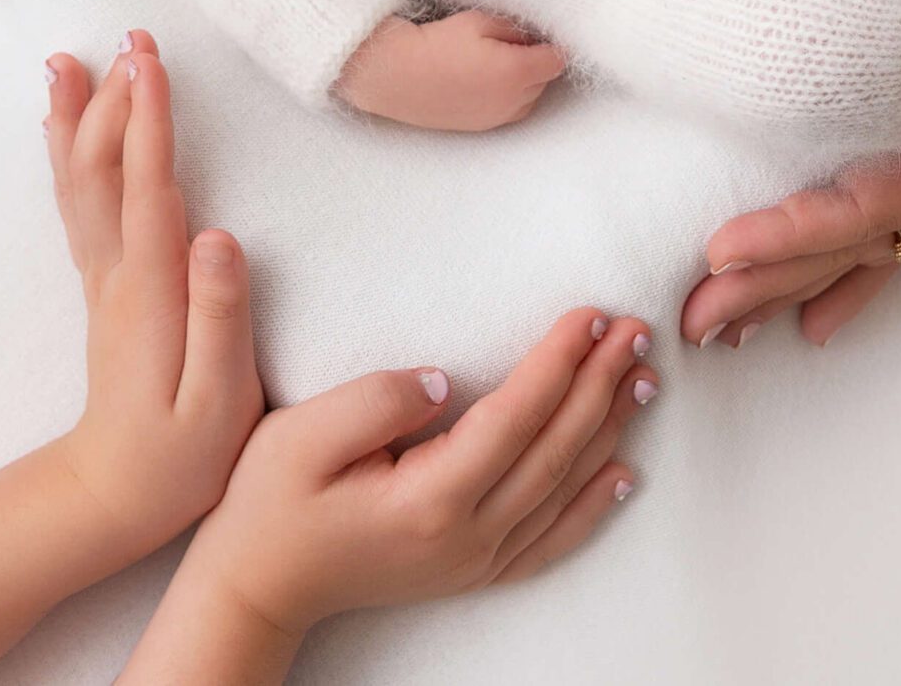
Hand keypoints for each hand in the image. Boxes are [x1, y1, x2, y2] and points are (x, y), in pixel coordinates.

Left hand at [44, 32, 265, 562]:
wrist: (110, 498)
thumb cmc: (179, 457)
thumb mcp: (218, 399)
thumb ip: (219, 317)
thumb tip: (219, 236)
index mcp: (151, 291)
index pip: (149, 187)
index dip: (150, 120)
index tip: (150, 58)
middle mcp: (117, 275)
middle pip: (105, 170)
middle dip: (117, 98)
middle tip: (130, 34)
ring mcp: (104, 281)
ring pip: (79, 183)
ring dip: (77, 119)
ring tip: (68, 61)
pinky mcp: (104, 290)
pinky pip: (77, 206)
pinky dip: (67, 158)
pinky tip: (61, 132)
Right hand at [173, 306, 652, 642]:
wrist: (258, 586)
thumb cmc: (270, 504)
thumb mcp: (301, 437)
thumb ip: (375, 400)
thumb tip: (443, 381)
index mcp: (429, 498)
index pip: (516, 416)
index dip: (560, 362)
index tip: (591, 314)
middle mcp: (466, 536)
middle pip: (554, 450)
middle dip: (600, 384)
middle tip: (636, 331)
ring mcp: (474, 560)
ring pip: (562, 490)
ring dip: (607, 430)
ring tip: (641, 378)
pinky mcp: (472, 571)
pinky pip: (551, 538)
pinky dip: (593, 504)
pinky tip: (622, 473)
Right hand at [336, 12, 567, 132]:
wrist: (398, 76)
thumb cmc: (437, 44)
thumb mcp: (479, 22)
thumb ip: (515, 29)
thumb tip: (535, 37)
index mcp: (517, 72)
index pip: (557, 60)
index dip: (550, 44)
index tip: (537, 34)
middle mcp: (513, 101)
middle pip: (545, 80)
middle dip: (536, 61)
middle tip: (512, 43)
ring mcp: (498, 117)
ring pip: (530, 98)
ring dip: (524, 82)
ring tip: (497, 63)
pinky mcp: (482, 126)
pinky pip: (510, 111)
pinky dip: (508, 97)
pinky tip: (486, 81)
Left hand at [679, 0, 900, 347]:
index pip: (856, 204)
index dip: (789, 231)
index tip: (722, 249)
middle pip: (835, 244)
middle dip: (758, 282)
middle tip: (686, 317)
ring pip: (849, 253)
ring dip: (782, 290)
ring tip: (717, 329)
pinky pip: (889, 253)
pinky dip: (845, 288)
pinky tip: (812, 330)